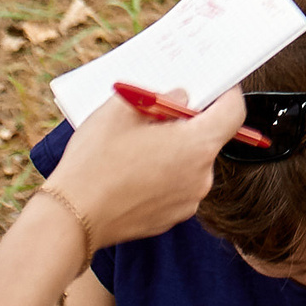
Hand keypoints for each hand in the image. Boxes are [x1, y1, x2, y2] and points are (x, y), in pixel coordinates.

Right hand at [48, 89, 246, 245]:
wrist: (71, 218)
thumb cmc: (96, 160)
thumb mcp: (123, 109)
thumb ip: (162, 97)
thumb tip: (181, 96)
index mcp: (197, 146)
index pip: (234, 113)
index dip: (228, 95)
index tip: (218, 86)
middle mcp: (201, 177)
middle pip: (208, 139)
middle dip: (189, 123)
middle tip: (160, 114)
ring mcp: (186, 202)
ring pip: (190, 164)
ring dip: (174, 151)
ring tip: (137, 145)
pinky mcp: (169, 219)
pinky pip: (175, 187)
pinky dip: (162, 175)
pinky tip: (132, 171)